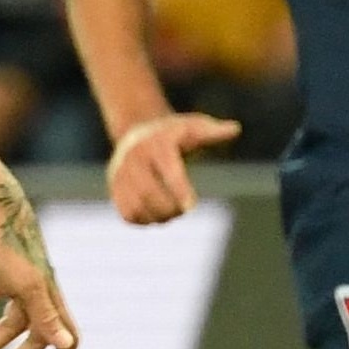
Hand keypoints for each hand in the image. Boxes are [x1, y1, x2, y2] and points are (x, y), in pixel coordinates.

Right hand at [106, 113, 239, 224]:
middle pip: (149, 193)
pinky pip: (126, 214)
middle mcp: (133, 158)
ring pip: (136, 207)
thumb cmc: (173, 134)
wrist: (136, 133)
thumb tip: (235, 129)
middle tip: (182, 211)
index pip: (168, 171)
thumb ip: (213, 131)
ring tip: (170, 215)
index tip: (191, 206)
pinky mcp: (113, 188)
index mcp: (156, 144)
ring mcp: (120, 174)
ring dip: (156, 217)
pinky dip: (143, 221)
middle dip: (169, 209)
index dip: (179, 191)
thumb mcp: (193, 127)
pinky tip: (155, 217)